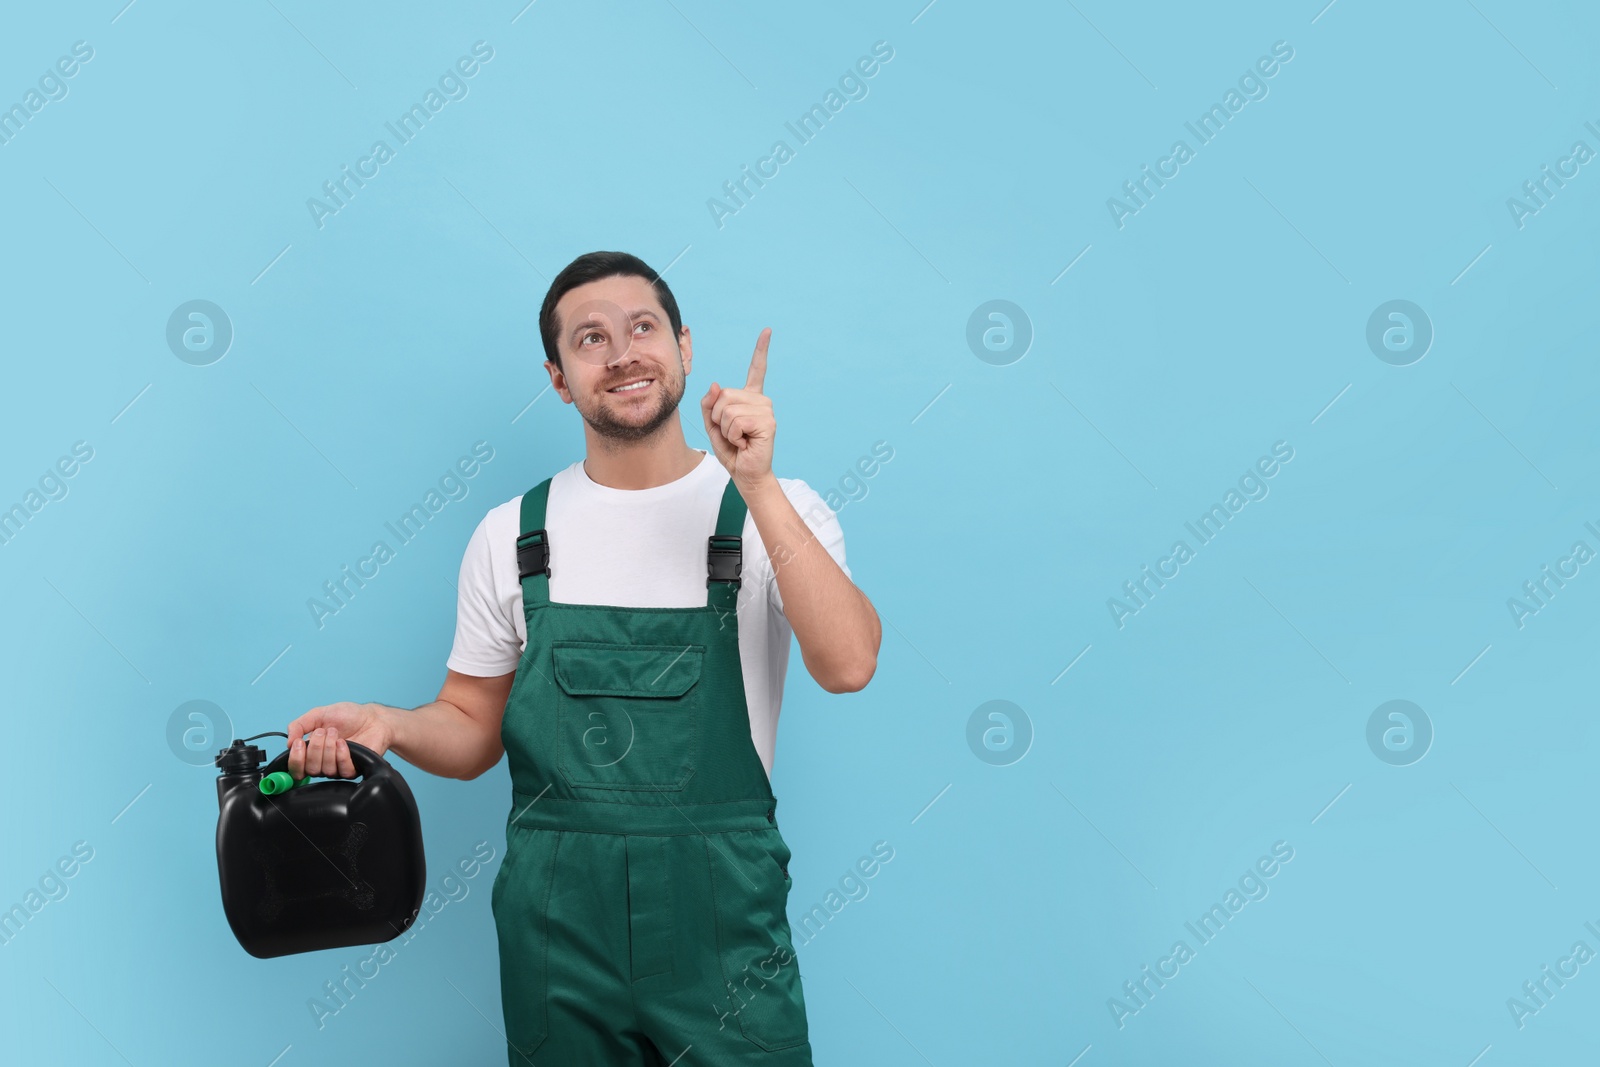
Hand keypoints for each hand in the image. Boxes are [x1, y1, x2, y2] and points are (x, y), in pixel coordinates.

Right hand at [286, 702, 393, 778]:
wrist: (372, 717)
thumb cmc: (347, 716)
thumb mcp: (318, 715)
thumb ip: (299, 725)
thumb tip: (288, 743)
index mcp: (311, 753)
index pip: (295, 769)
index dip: (294, 759)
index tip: (298, 743)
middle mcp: (323, 763)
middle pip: (309, 769)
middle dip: (314, 748)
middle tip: (323, 732)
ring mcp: (338, 768)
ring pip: (325, 770)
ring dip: (328, 748)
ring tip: (335, 733)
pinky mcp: (353, 769)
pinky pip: (342, 770)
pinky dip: (341, 755)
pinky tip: (344, 743)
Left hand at [700, 328, 775, 491]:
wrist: (746, 474)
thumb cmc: (732, 450)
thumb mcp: (713, 425)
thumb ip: (709, 404)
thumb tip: (715, 385)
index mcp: (750, 398)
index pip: (756, 369)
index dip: (761, 350)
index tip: (768, 331)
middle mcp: (761, 400)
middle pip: (724, 394)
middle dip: (718, 417)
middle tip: (732, 433)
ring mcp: (766, 410)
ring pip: (727, 409)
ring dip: (725, 429)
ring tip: (739, 438)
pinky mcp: (767, 422)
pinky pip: (736, 421)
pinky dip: (733, 435)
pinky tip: (745, 442)